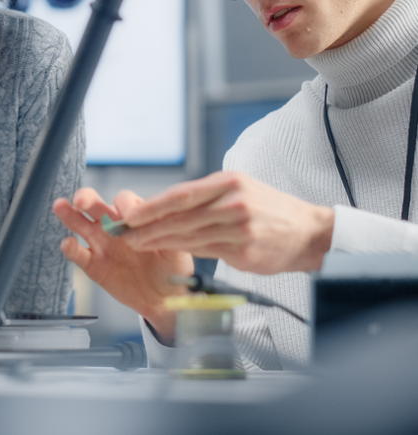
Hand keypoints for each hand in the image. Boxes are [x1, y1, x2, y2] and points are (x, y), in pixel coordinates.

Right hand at [53, 187, 192, 341]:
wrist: (165, 298)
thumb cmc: (172, 267)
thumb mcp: (177, 247)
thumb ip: (166, 232)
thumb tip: (160, 219)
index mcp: (134, 217)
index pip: (124, 200)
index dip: (125, 205)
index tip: (130, 217)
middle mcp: (114, 225)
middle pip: (96, 204)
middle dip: (87, 198)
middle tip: (81, 201)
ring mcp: (101, 244)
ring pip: (80, 224)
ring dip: (69, 214)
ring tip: (60, 206)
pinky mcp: (93, 264)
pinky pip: (78, 254)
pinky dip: (70, 248)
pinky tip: (67, 243)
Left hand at [120, 171, 334, 274]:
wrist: (308, 232)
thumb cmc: (267, 209)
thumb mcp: (238, 189)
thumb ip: (204, 197)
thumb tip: (163, 206)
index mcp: (228, 183)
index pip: (182, 194)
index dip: (153, 206)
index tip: (131, 214)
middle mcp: (233, 203)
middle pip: (181, 216)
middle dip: (149, 226)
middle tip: (126, 233)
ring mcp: (240, 228)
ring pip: (190, 236)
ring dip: (160, 241)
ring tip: (139, 244)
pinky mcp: (245, 250)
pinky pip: (207, 251)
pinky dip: (184, 251)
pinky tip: (168, 251)